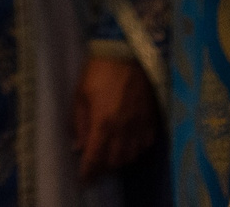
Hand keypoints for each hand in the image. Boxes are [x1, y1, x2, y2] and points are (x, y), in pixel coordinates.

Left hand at [72, 53, 157, 179]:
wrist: (127, 50)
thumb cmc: (98, 69)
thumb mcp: (80, 94)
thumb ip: (79, 123)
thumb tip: (78, 147)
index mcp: (102, 123)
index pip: (95, 158)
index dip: (88, 172)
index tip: (84, 179)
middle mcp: (123, 129)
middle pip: (114, 161)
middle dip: (103, 166)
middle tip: (95, 162)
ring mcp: (139, 125)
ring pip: (131, 156)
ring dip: (119, 159)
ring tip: (111, 153)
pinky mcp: (151, 118)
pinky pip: (145, 144)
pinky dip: (136, 149)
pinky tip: (129, 142)